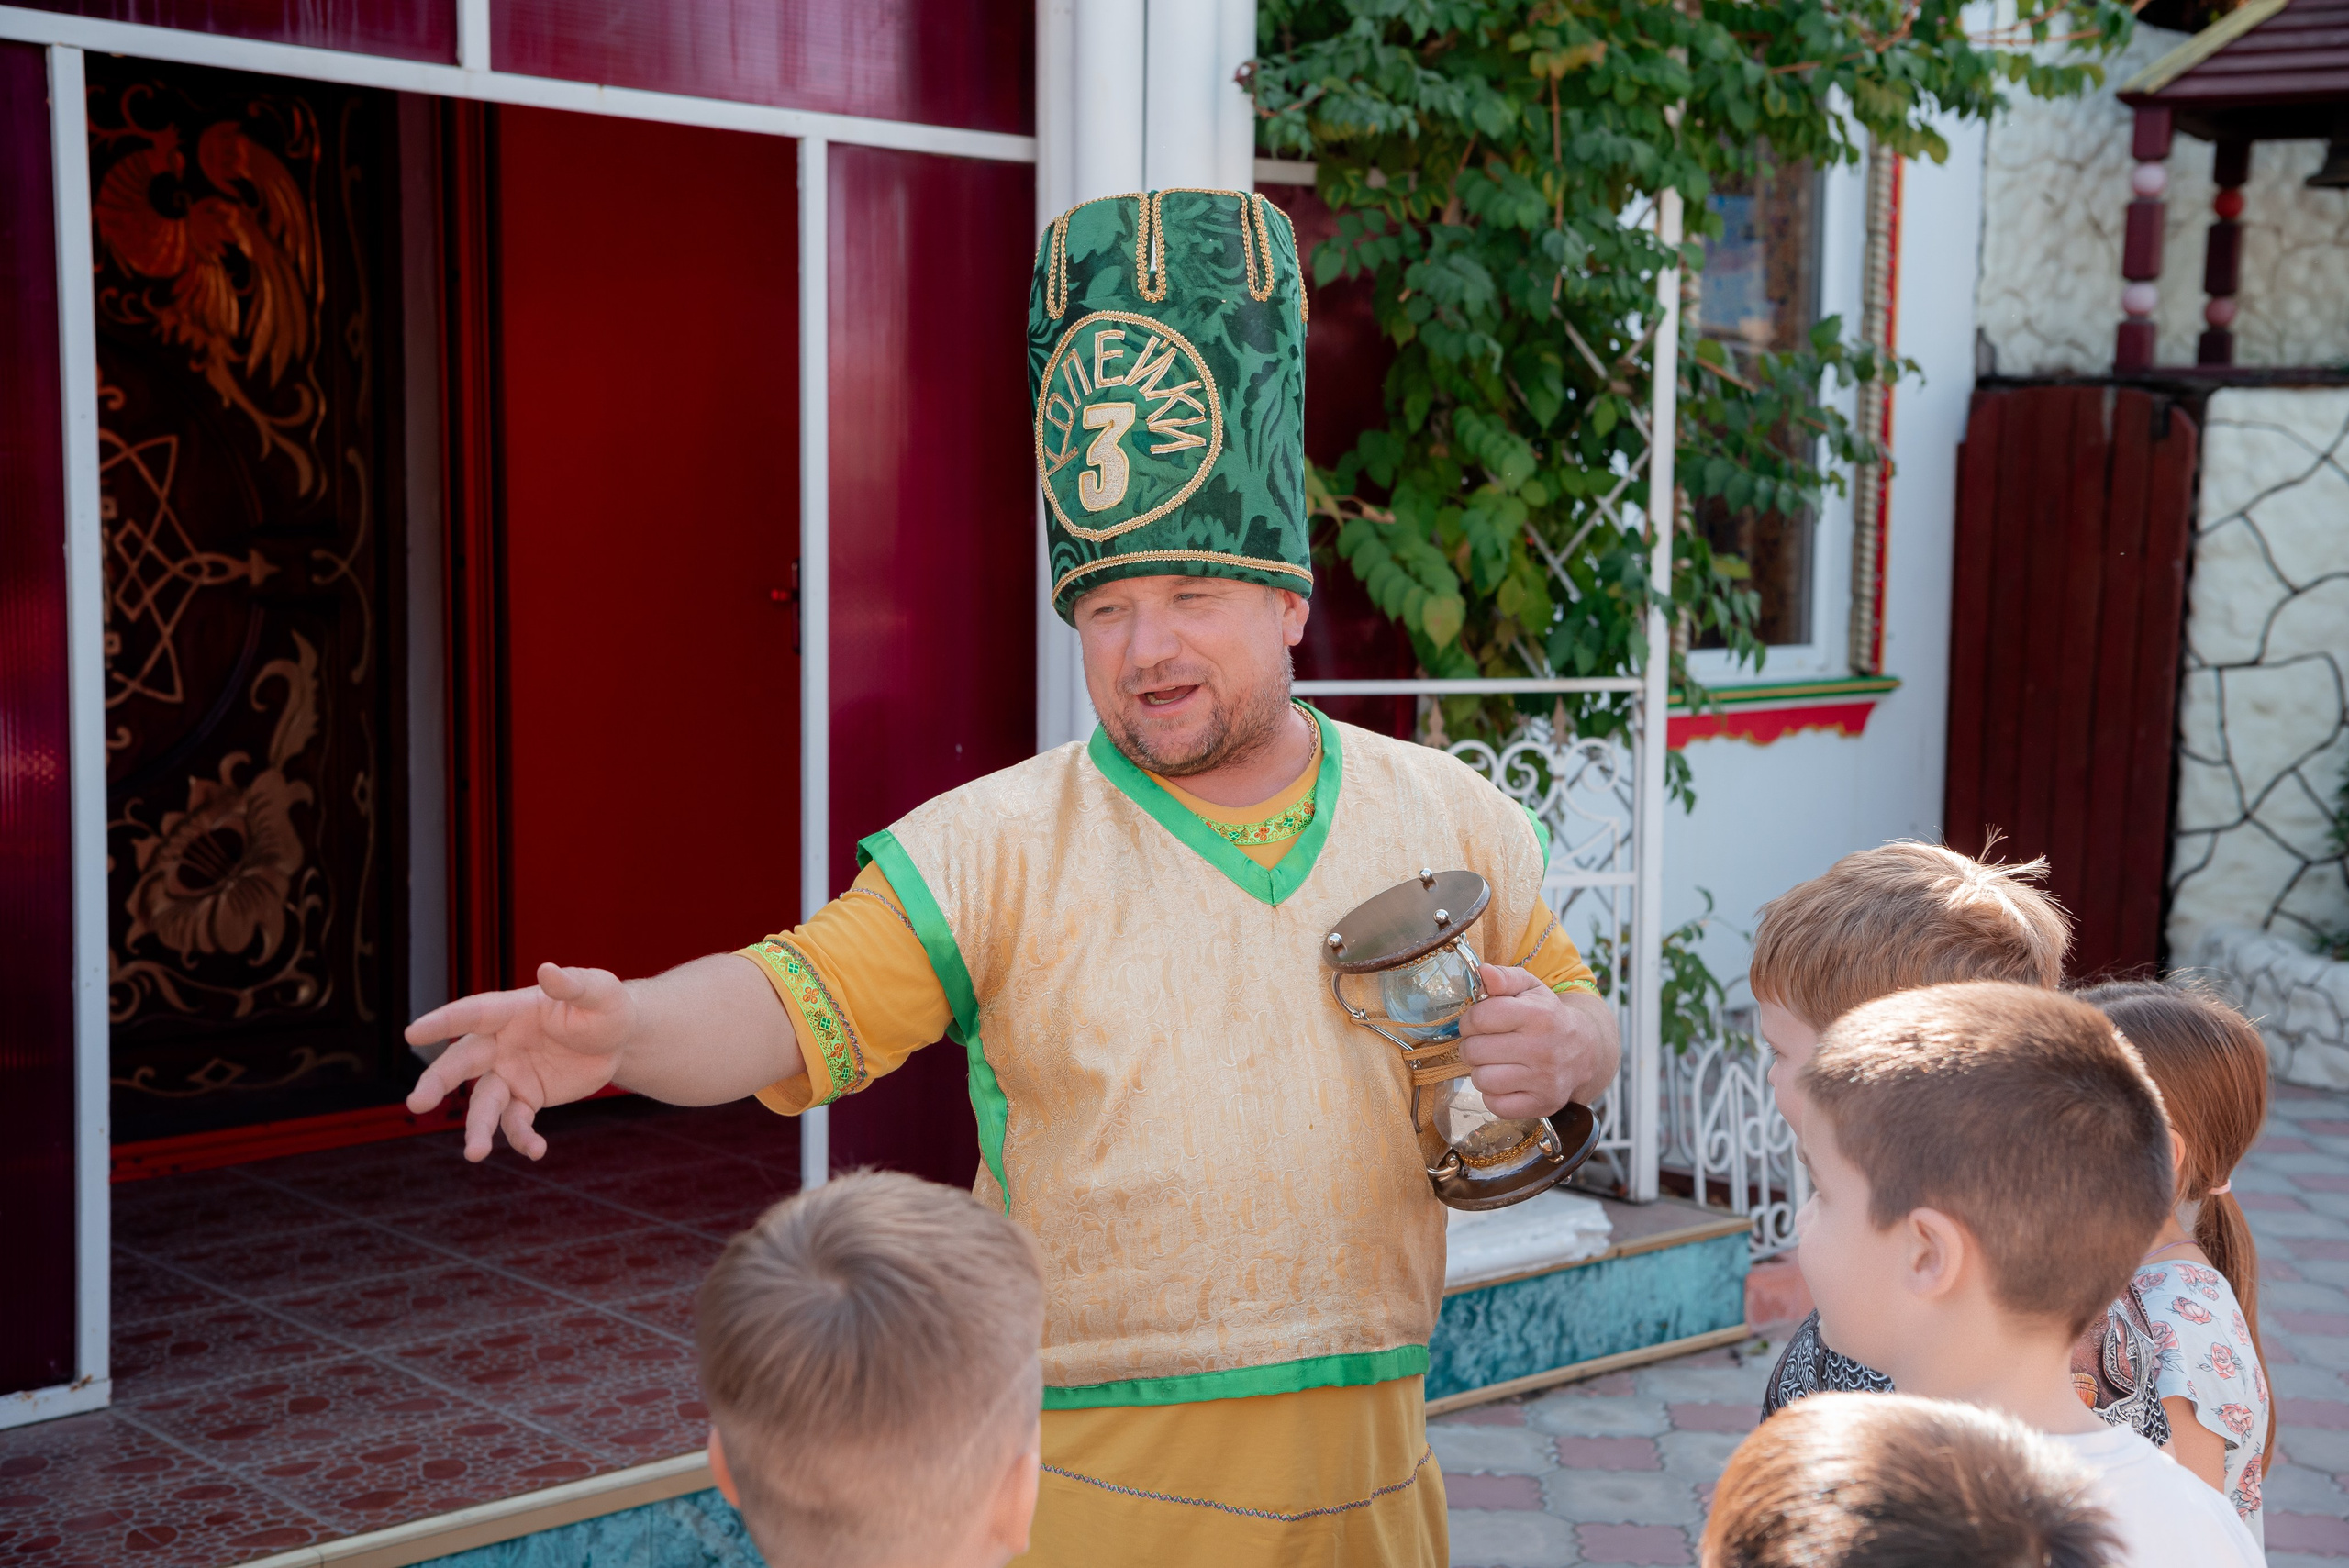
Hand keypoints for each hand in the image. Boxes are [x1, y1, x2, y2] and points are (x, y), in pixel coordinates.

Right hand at [404, 962, 638, 1160]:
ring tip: (475, 1154)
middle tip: (416, 1104)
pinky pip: (516, 1122)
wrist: (619, 1041)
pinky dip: (522, 1138)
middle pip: (462, 1062)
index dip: (444, 1021)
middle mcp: (501, 1043)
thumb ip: (573, 986)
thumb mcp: (599, 992)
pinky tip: (536, 1151)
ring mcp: (510, 1073)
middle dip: (438, 1082)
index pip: (474, 1014)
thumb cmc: (604, 1007)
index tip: (412, 1033)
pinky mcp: (527, 1098)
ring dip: (477, 1127)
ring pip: (484, 1102)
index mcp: (512, 1011)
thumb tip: (547, 970)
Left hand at [1457, 964, 1619, 1119]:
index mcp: (1538, 1015)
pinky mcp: (1542, 1104)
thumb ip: (1505, 978)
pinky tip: (1505, 1081)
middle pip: (1475, 1051)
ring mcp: (1543, 1080)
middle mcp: (1542, 1049)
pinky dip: (1493, 1095)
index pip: (1480, 1018)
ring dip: (1481, 1071)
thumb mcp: (1531, 989)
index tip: (1477, 1023)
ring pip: (1481, 1079)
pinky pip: (1494, 1105)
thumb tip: (1484, 973)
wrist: (1585, 1052)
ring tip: (1495, 1062)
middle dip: (1473, 1046)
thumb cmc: (1549, 1017)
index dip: (1470, 1020)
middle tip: (1486, 1043)